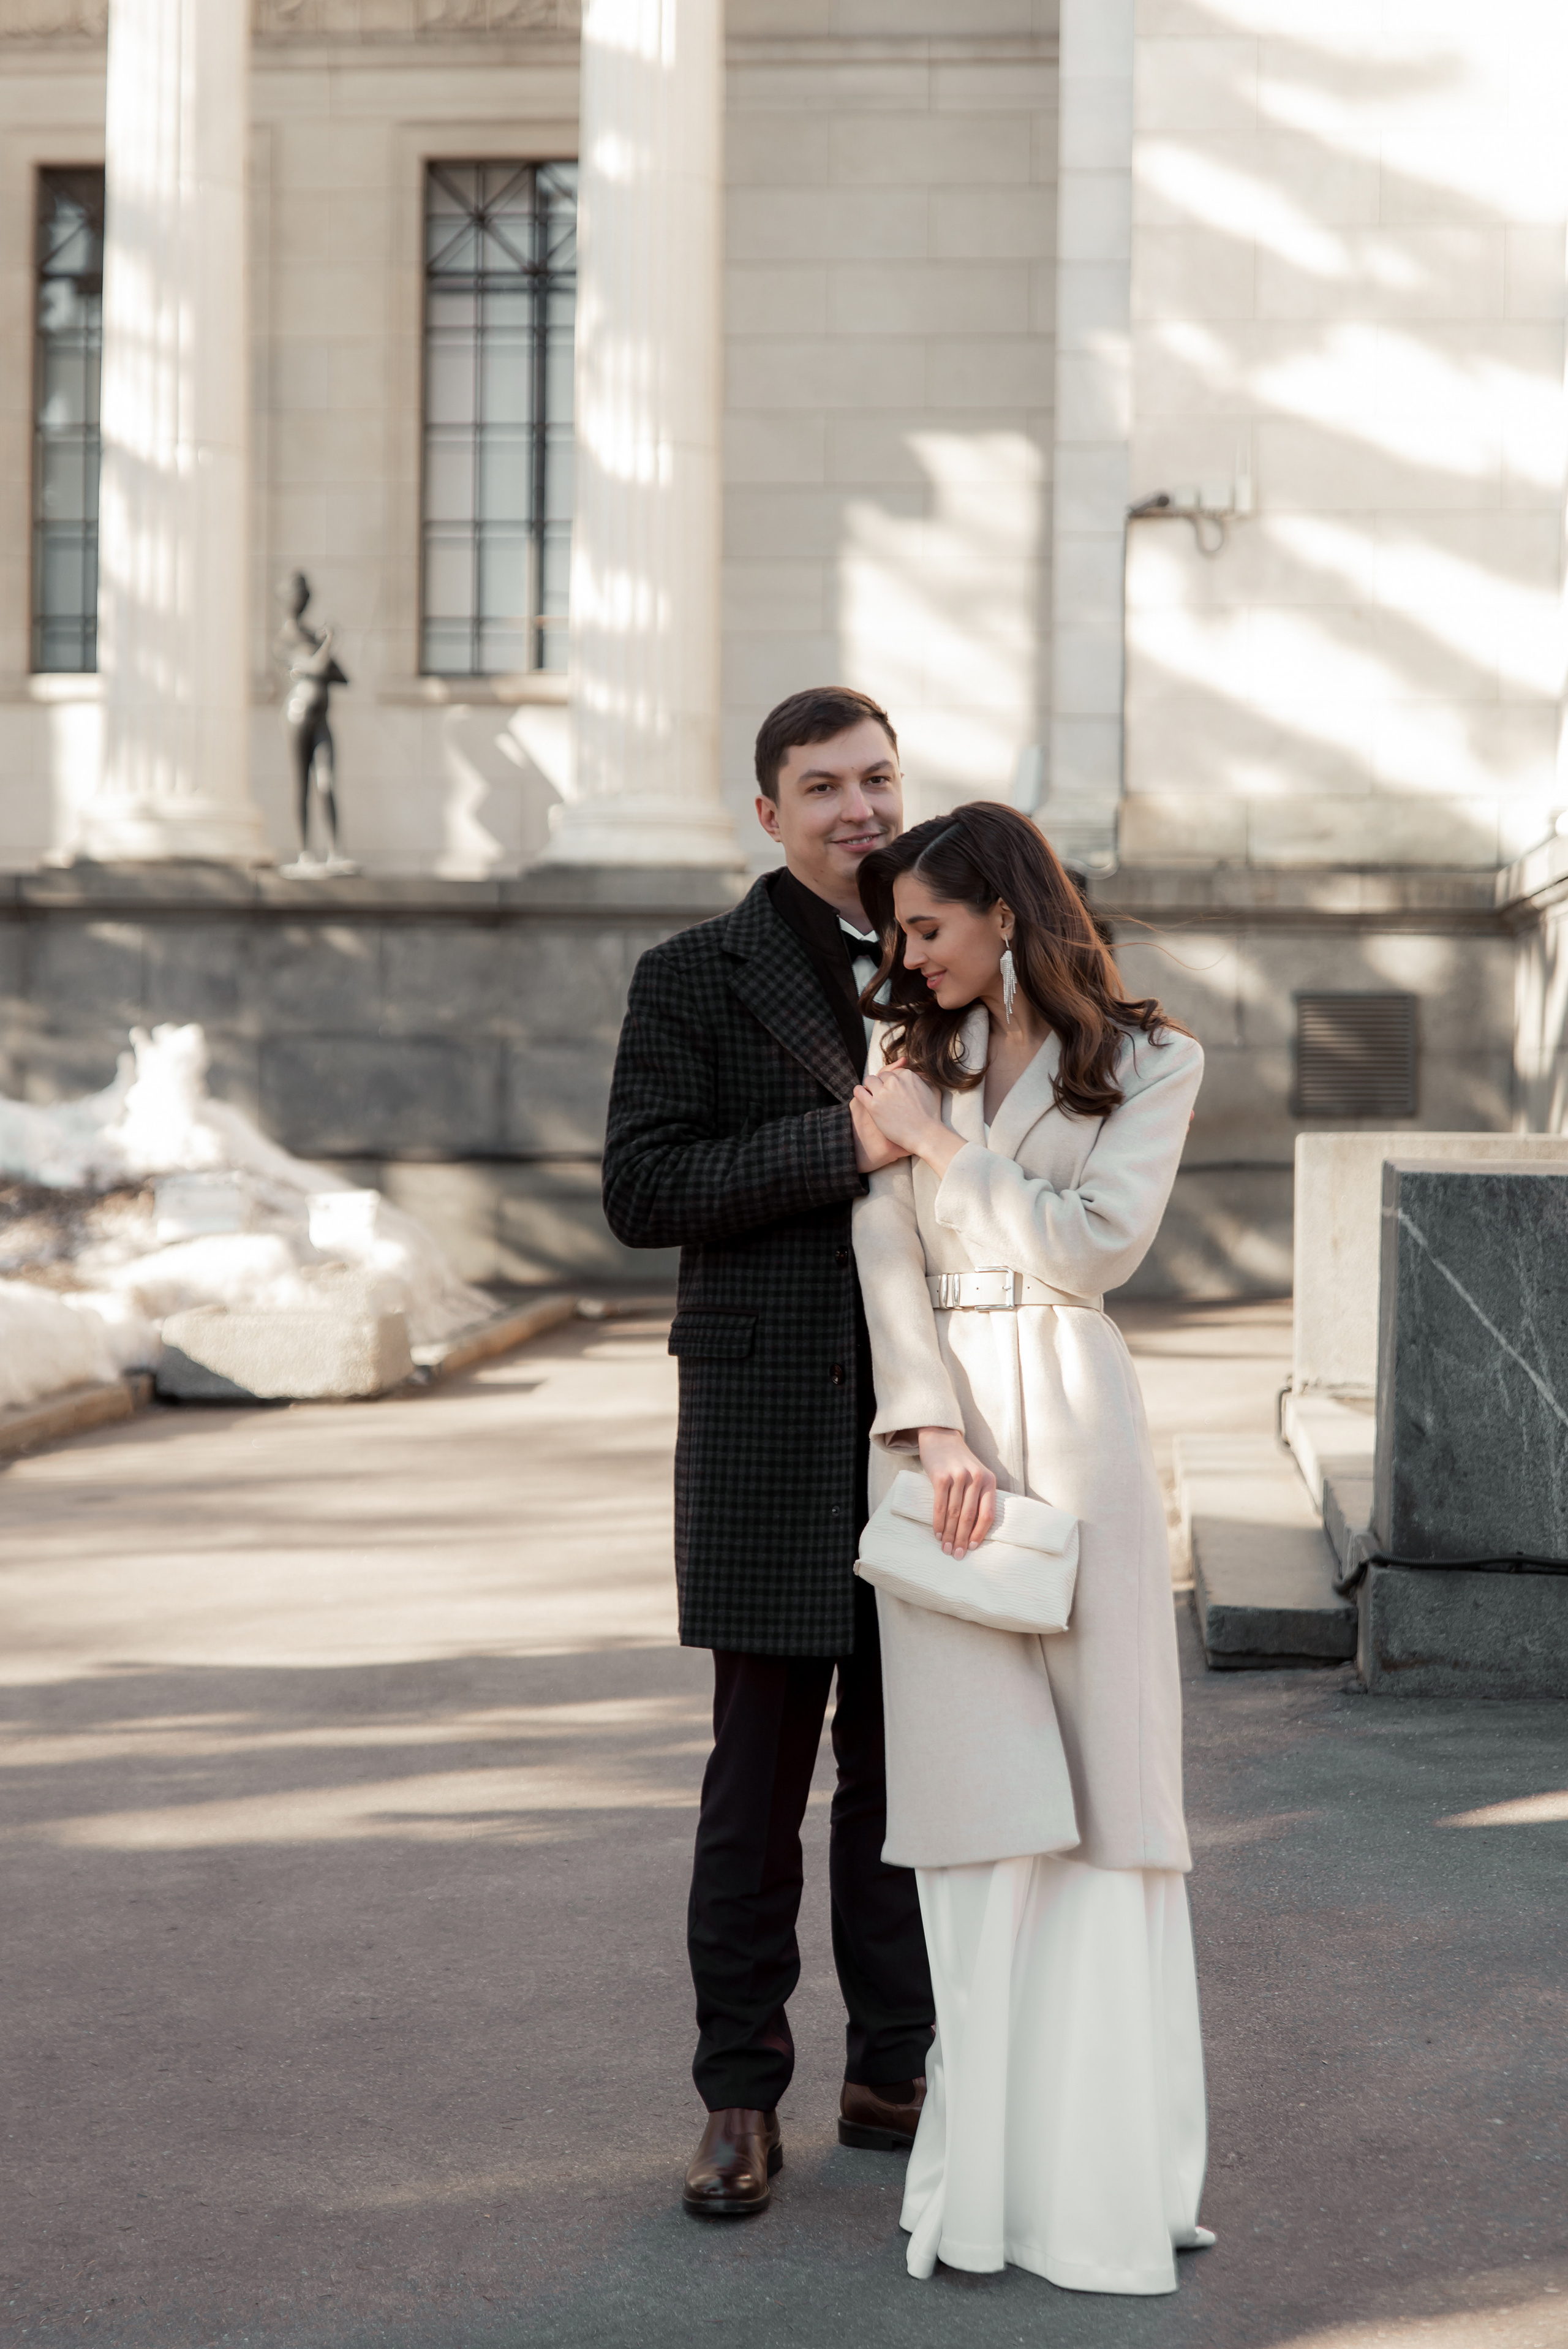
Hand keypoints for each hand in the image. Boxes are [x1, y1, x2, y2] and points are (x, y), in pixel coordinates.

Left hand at [854, 1067, 963, 1175]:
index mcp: (907, 1075)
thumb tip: (919, 1073)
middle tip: (885, 1096)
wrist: (925, 1134)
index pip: (894, 1072)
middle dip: (882, 1084)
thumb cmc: (932, 1116)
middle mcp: (894, 1081)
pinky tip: (863, 1097)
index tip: (894, 1090)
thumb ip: (925, 1079)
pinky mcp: (873, 1106)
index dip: (893, 1082)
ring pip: (869, 1080)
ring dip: (871, 1087)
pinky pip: (859, 1091)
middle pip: (881, 1076)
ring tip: (874, 1096)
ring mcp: (883, 1093)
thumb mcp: (934, 1091)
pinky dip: (860, 1092)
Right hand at [917, 1427, 997, 1558]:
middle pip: (970, 1517)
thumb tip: (975, 1529)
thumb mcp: (977, 1474)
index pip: (988, 1514)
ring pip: (954, 1514)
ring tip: (945, 1548)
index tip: (972, 1548)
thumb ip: (979, 1495)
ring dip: (949, 1534)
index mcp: (989, 1480)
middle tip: (956, 1555)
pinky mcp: (941, 1476)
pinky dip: (938, 1522)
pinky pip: (940, 1505)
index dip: (980, 1534)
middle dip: (962, 1539)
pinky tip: (937, 1533)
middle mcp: (976, 1478)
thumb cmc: (959, 1461)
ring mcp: (958, 1477)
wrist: (941, 1437)